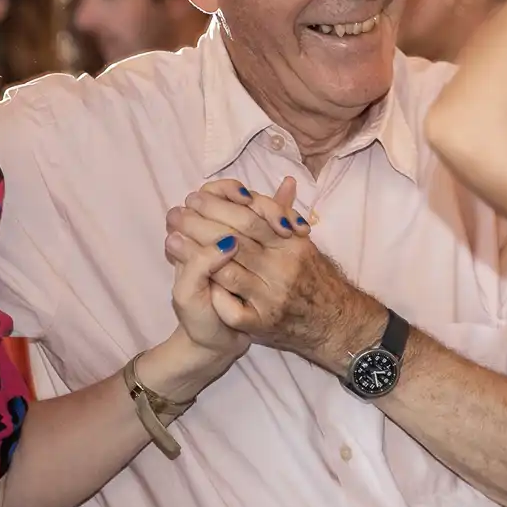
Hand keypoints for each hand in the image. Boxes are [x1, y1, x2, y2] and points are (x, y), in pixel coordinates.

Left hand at [166, 178, 380, 367]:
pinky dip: (210, 293)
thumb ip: (287, 216)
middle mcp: (282, 269)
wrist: (334, 324)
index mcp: (291, 245)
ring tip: (172, 241)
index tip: (196, 197)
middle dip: (201, 226)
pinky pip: (231, 309)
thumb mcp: (303, 244)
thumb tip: (286, 181)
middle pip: (235, 241)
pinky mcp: (261, 325)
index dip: (220, 207)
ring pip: (227, 273)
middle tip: (176, 214)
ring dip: (196, 256)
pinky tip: (188, 280)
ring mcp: (271, 298)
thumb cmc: (313, 279)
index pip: (250, 219)